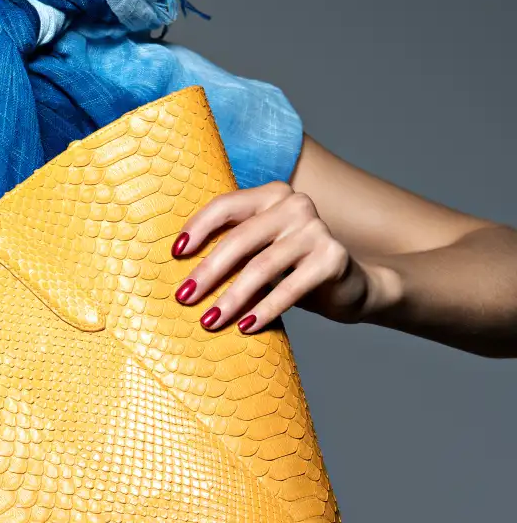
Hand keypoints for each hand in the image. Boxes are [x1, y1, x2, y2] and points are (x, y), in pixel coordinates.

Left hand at [170, 181, 375, 331]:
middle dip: (207, 272)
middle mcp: (294, 205)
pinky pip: (290, 288)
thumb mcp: (258, 250)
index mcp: (270, 195)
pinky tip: (246, 327)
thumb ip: (231, 247)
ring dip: (231, 298)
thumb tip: (181, 273)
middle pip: (239, 239)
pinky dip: (264, 310)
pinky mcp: (332, 258)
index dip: (197, 228)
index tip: (174, 254)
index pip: (225, 206)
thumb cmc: (289, 268)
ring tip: (209, 321)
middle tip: (183, 298)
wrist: (348, 285)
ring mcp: (316, 229)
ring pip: (261, 267)